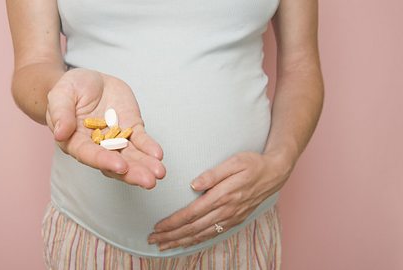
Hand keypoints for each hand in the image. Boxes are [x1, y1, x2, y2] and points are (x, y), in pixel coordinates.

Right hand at [46, 68, 165, 188]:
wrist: (88, 81)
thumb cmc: (70, 90)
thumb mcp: (61, 95)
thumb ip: (61, 113)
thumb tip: (59, 133)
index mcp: (76, 142)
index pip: (89, 154)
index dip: (104, 161)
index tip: (120, 166)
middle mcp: (97, 146)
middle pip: (114, 162)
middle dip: (132, 173)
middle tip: (148, 181)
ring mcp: (116, 139)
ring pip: (131, 156)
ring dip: (145, 165)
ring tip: (159, 173)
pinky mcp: (131, 128)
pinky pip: (141, 141)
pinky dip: (150, 148)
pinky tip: (158, 155)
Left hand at [147, 151, 293, 250]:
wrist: (275, 173)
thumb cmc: (252, 164)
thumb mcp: (234, 162)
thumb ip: (213, 174)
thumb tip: (193, 185)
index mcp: (223, 195)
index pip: (192, 213)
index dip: (173, 222)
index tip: (158, 226)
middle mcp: (226, 210)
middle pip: (193, 228)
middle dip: (172, 236)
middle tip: (153, 240)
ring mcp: (231, 217)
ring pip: (202, 234)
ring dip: (181, 241)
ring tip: (165, 245)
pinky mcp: (235, 220)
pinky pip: (213, 234)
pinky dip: (197, 241)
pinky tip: (186, 243)